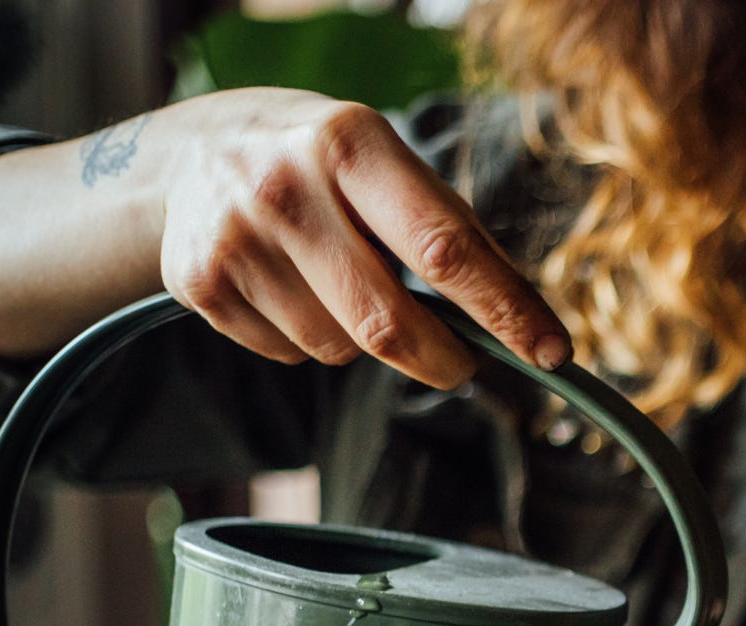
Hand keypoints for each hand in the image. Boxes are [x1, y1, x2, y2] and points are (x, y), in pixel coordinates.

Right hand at [159, 88, 569, 387]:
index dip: (505, 310)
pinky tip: (293, 291)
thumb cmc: (325, 167)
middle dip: (443, 359)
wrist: (193, 151)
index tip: (552, 352)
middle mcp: (286, 185)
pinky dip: (310, 341)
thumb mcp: (388, 167)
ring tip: (342, 287)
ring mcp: (236, 237)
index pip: (445, 247)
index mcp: (351, 144)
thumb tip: (524, 318)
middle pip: (389, 323)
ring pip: (340, 348)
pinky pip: (291, 355)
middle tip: (462, 362)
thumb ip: (452, 233)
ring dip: (363, 341)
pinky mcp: (199, 282)